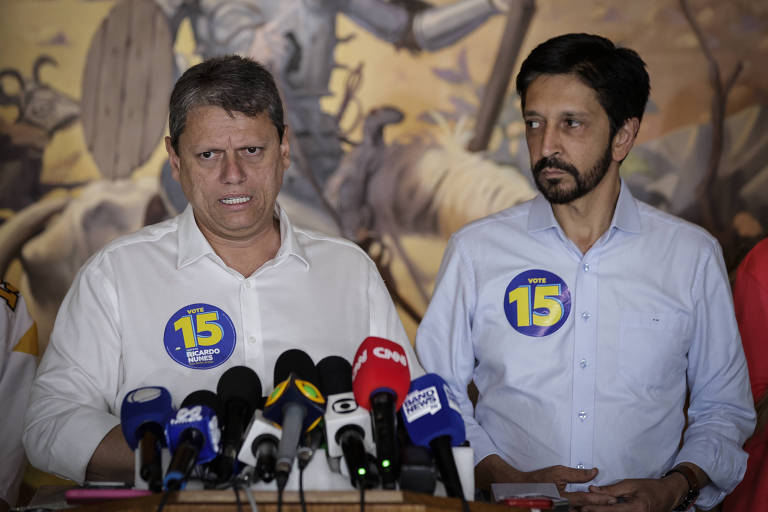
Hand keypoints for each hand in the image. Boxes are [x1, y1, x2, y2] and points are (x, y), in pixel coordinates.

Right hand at [474, 455, 616, 506]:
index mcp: (562, 497)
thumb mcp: (557, 472)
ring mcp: (560, 511)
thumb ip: (577, 474)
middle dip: (600, 507)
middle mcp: (562, 507)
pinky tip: (591, 508)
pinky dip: (583, 509)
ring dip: (593, 509)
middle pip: (586, 509)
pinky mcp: (559, 511)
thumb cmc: (538, 479)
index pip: (585, 498)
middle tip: (614, 504)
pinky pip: (574, 511)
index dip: (600, 498)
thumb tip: (594, 472)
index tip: (612, 498)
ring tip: (606, 506)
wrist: (520, 488)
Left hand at [582, 475, 687, 511]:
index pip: (611, 510)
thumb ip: (611, 489)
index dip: (595, 509)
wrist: (668, 495)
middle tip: (580, 511)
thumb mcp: (630, 485)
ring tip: (586, 511)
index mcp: (637, 509)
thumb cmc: (651, 488)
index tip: (582, 508)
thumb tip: (593, 490)